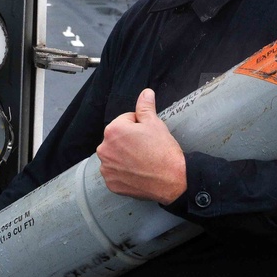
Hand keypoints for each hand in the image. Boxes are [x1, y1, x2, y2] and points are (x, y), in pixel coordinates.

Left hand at [96, 88, 185, 204]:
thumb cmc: (163, 151)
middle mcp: (104, 149)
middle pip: (117, 139)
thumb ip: (145, 106)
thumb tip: (145, 93)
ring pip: (115, 156)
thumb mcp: (155, 123)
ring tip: (142, 161)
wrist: (171, 179)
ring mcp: (106, 168)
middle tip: (146, 148)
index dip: (138, 126)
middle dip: (129, 141)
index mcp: (112, 130)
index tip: (148, 136)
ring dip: (124, 157)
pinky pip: (115, 174)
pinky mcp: (111, 183)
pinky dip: (124, 173)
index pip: (124, 121)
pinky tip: (137, 172)